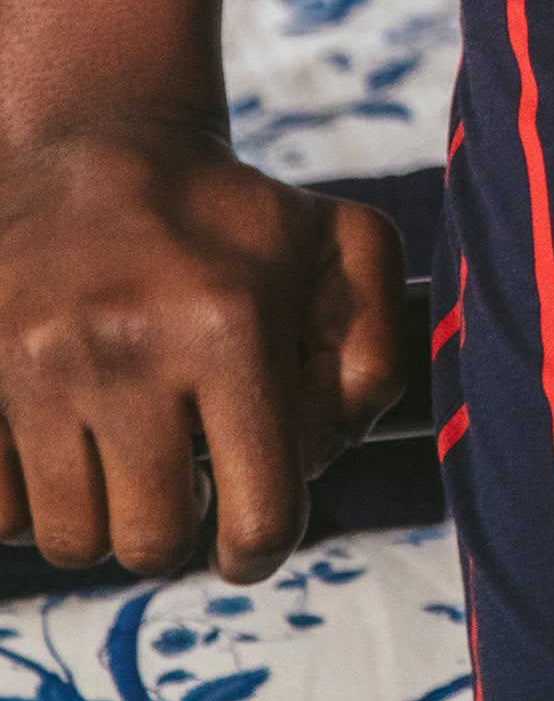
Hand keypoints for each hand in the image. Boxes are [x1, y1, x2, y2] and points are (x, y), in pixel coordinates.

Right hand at [0, 124, 404, 580]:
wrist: (95, 147)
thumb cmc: (240, 222)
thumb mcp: (348, 254)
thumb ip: (373, 363)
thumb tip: (317, 463)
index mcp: (229, 329)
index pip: (257, 517)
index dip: (259, 554)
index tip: (247, 546)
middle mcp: (124, 350)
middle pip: (152, 543)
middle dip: (179, 532)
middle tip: (186, 482)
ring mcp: (32, 362)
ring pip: (68, 539)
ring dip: (103, 521)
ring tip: (127, 462)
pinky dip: (28, 501)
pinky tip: (65, 450)